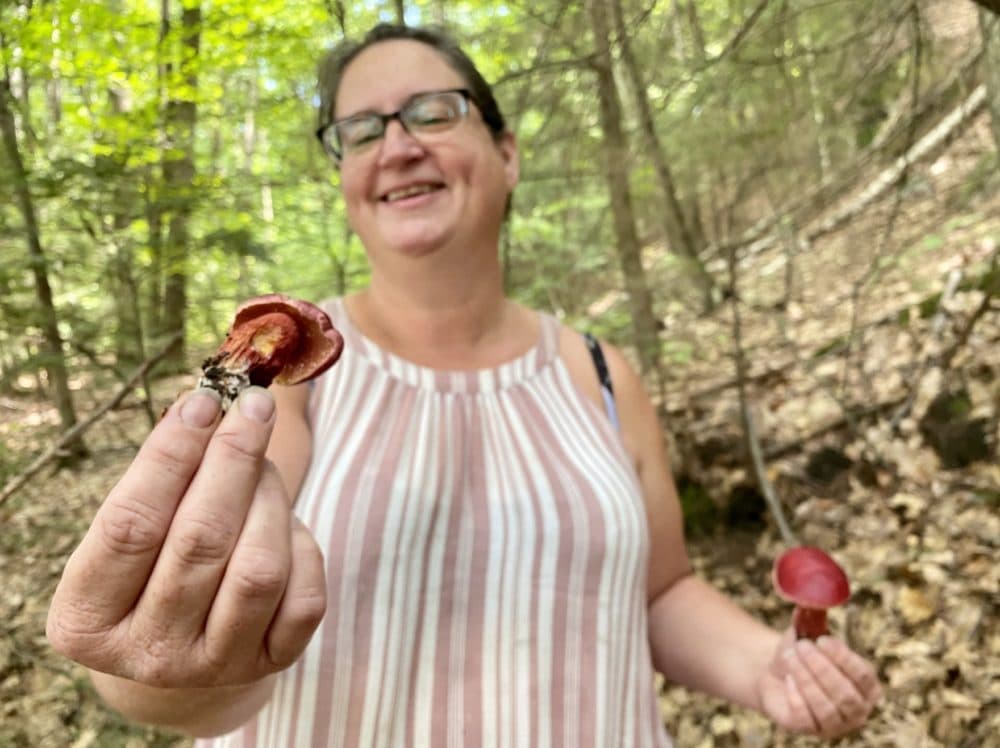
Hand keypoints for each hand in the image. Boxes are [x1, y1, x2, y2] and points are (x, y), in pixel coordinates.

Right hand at [46, 388, 326, 687]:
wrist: (181, 640)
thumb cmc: (151, 563)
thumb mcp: (134, 529)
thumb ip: (162, 477)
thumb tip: (210, 404)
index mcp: (87, 620)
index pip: (129, 525)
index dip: (170, 456)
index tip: (202, 403)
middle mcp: (148, 654)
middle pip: (199, 542)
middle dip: (232, 461)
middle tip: (253, 408)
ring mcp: (213, 666)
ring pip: (258, 568)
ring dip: (268, 498)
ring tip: (263, 464)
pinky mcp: (270, 663)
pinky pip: (303, 593)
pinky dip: (300, 542)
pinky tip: (282, 521)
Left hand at [756, 628, 881, 737]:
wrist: (777, 672)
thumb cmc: (802, 652)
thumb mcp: (808, 635)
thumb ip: (814, 621)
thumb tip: (811, 599)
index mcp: (868, 686)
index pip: (864, 676)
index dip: (844, 658)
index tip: (823, 640)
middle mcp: (857, 710)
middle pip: (845, 694)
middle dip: (821, 668)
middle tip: (802, 646)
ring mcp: (834, 725)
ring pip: (826, 707)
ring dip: (806, 678)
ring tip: (790, 656)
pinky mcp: (809, 729)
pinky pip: (805, 717)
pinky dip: (796, 695)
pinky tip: (788, 678)